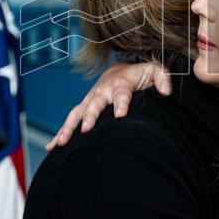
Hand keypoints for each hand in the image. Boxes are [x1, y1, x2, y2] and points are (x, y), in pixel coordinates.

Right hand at [44, 61, 171, 150]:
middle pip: (94, 105)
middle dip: (90, 117)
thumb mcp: (154, 70)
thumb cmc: (139, 74)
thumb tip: (166, 91)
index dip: (122, 104)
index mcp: (120, 83)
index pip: (122, 94)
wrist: (120, 70)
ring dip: (68, 127)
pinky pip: (70, 120)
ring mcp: (90, 100)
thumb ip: (162, 78)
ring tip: (61, 143)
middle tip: (86, 130)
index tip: (120, 117)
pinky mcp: (84, 108)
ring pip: (77, 113)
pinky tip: (52, 147)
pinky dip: (61, 132)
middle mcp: (102, 92)